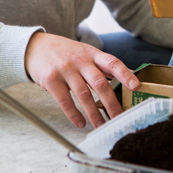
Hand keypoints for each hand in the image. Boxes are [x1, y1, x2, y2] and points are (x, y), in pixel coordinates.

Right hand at [24, 32, 139, 127]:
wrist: (36, 46)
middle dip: (112, 103)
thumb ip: (103, 66)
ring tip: (101, 125)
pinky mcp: (51, 79)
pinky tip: (81, 123)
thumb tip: (127, 79)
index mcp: (93, 54)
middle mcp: (80, 60)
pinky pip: (65, 101)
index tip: (136, 86)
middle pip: (100, 83)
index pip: (113, 63)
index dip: (125, 74)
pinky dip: (74, 114)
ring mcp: (65, 69)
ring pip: (84, 95)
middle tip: (120, 117)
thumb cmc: (66, 52)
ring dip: (94, 114)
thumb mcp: (86, 53)